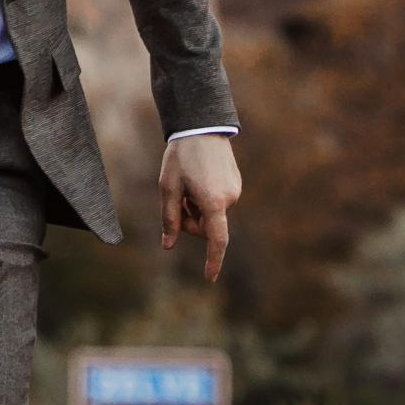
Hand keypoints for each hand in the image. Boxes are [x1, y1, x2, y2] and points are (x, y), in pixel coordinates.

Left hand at [159, 134, 241, 280]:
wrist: (201, 126)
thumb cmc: (181, 157)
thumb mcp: (168, 187)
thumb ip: (169, 218)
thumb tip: (168, 245)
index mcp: (213, 202)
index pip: (216, 240)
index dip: (213, 260)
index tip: (210, 278)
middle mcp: (230, 199)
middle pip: (206, 226)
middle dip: (189, 220)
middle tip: (176, 198)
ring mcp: (235, 191)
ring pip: (211, 214)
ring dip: (196, 206)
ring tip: (187, 182)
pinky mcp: (236, 184)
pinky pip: (217, 202)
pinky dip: (205, 198)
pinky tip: (198, 177)